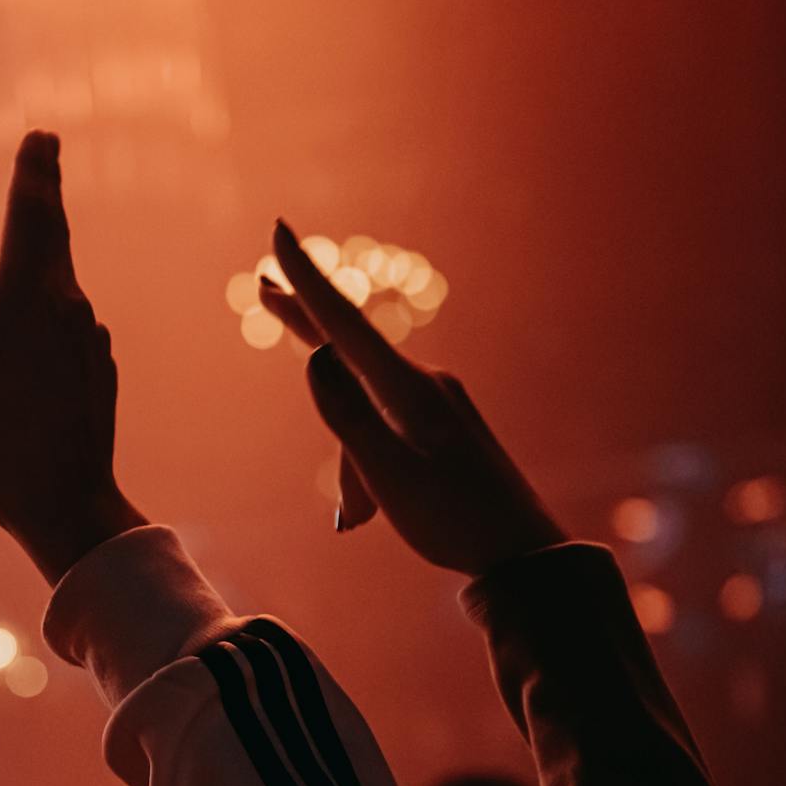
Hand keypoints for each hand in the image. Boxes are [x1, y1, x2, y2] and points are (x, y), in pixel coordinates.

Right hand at [0, 130, 144, 582]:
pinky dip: (20, 355)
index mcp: (32, 292)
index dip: (34, 170)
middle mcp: (71, 305)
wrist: (68, 508)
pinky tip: (0, 408)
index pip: (33, 210)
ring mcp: (89, 341)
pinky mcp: (96, 374)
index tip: (43, 138)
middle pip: (27, 261)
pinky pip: (50, 344)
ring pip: (33, 309)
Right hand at [263, 219, 565, 574]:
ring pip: (363, 414)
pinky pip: (383, 434)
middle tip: (263, 286)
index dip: (305, 280)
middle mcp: (421, 384)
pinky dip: (365, 469)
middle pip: (348, 347)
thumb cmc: (454, 519)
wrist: (522, 553)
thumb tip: (314, 356)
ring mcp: (433, 405)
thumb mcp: (391, 475)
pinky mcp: (441, 429)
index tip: (279, 232)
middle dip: (305, 323)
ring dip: (348, 463)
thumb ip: (348, 417)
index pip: (343, 323)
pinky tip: (367, 514)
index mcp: (406, 389)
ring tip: (356, 518)